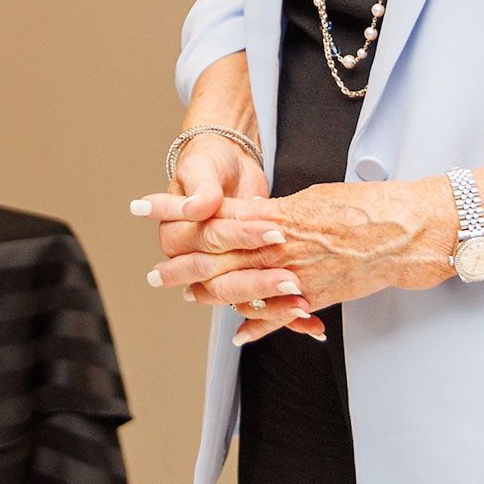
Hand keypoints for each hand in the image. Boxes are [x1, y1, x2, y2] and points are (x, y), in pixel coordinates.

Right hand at [132, 131, 324, 339]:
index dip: (241, 238)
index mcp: (175, 235)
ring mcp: (218, 271)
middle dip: (259, 282)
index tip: (275, 232)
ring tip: (302, 305)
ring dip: (271, 306)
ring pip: (240, 297)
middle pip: (222, 279)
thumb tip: (197, 207)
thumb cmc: (209, 162)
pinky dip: (283, 314)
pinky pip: (259, 303)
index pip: (209, 243)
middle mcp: (192, 259)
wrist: (226, 163)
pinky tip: (307, 320)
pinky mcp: (242, 274)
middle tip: (291, 280)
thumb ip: (200, 188)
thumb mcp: (201, 167)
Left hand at [149, 179, 455, 345]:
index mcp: (276, 214)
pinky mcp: (316, 297)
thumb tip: (252, 217)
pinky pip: (278, 316)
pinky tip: (238, 334)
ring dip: (209, 294)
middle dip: (181, 263)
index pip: (214, 212)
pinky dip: (258, 325)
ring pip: (240, 288)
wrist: (407, 231)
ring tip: (185, 296)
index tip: (143, 206)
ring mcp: (296, 275)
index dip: (176, 208)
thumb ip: (276, 212)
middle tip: (154, 273)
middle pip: (217, 255)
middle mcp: (279, 246)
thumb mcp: (312, 197)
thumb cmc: (363, 204)